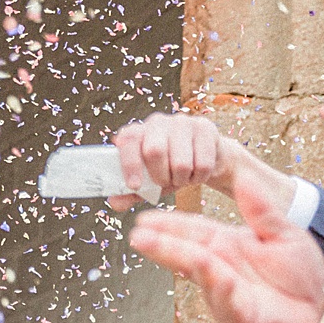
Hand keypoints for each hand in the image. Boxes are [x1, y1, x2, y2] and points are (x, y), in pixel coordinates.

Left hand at [109, 114, 299, 213]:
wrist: (210, 164)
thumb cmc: (173, 176)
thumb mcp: (149, 187)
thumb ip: (131, 193)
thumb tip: (112, 200)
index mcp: (137, 134)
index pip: (126, 141)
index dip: (129, 164)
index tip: (137, 187)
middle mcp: (158, 122)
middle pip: (153, 146)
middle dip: (160, 175)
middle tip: (168, 186)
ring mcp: (183, 123)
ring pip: (178, 154)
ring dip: (183, 176)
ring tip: (185, 180)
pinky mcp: (207, 129)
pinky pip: (204, 158)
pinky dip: (202, 173)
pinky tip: (201, 173)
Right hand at [130, 170, 323, 322]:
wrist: (314, 314)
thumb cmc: (296, 275)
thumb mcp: (283, 233)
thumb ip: (261, 209)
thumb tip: (245, 177)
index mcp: (226, 244)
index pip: (193, 230)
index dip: (169, 223)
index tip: (144, 217)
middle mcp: (220, 267)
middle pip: (187, 250)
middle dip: (161, 242)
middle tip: (136, 233)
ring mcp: (226, 291)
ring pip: (199, 272)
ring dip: (176, 258)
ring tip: (150, 246)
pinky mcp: (241, 314)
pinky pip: (228, 300)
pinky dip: (220, 288)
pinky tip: (211, 273)